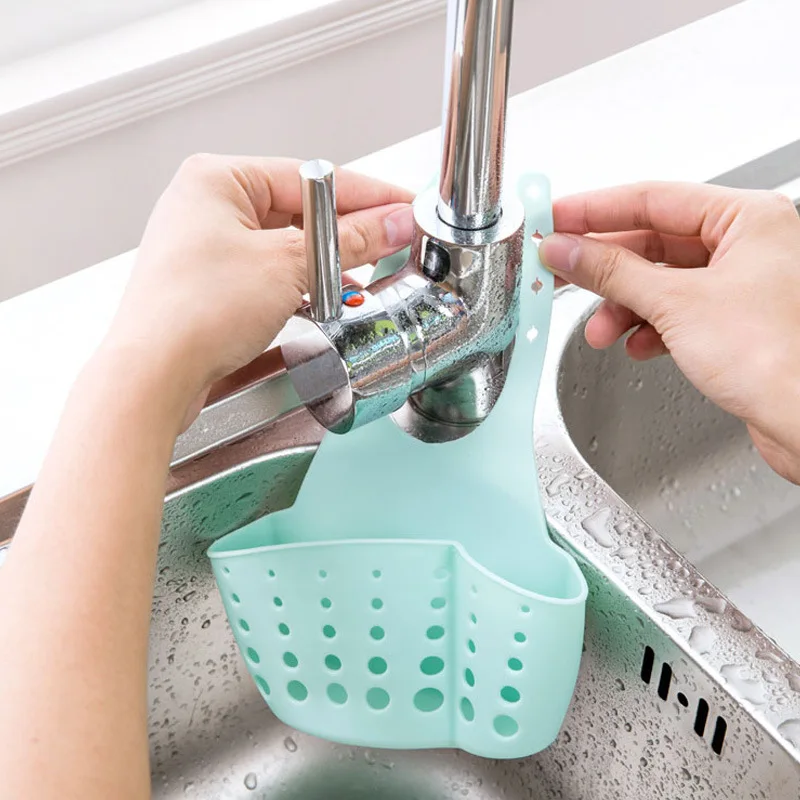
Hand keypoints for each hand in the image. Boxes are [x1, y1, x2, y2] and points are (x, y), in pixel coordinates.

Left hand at [104, 154, 413, 425]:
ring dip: (323, 266)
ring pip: (284, 246)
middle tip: (389, 244)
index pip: (312, 178)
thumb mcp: (289, 266)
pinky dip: (297, 286)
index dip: (367, 195)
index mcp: (217, 179)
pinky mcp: (210, 285)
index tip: (402, 207)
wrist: (153, 377)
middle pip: (299, 211)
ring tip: (355, 280)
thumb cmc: (193, 313)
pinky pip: (268, 273)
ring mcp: (206, 248)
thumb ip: (351, 240)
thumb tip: (391, 222)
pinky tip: (321, 300)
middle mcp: (207, 207)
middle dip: (346, 234)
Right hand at [539, 182, 799, 483]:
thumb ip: (612, 272)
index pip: (652, 199)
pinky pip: (676, 312)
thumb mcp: (677, 304)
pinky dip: (649, 327)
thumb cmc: (781, 359)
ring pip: (662, 282)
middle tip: (560, 271)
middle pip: (653, 242)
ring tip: (600, 328)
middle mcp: (749, 246)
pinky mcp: (735, 323)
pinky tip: (636, 343)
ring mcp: (743, 286)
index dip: (594, 210)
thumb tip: (567, 249)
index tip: (554, 219)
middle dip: (604, 267)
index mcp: (748, 219)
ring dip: (623, 306)